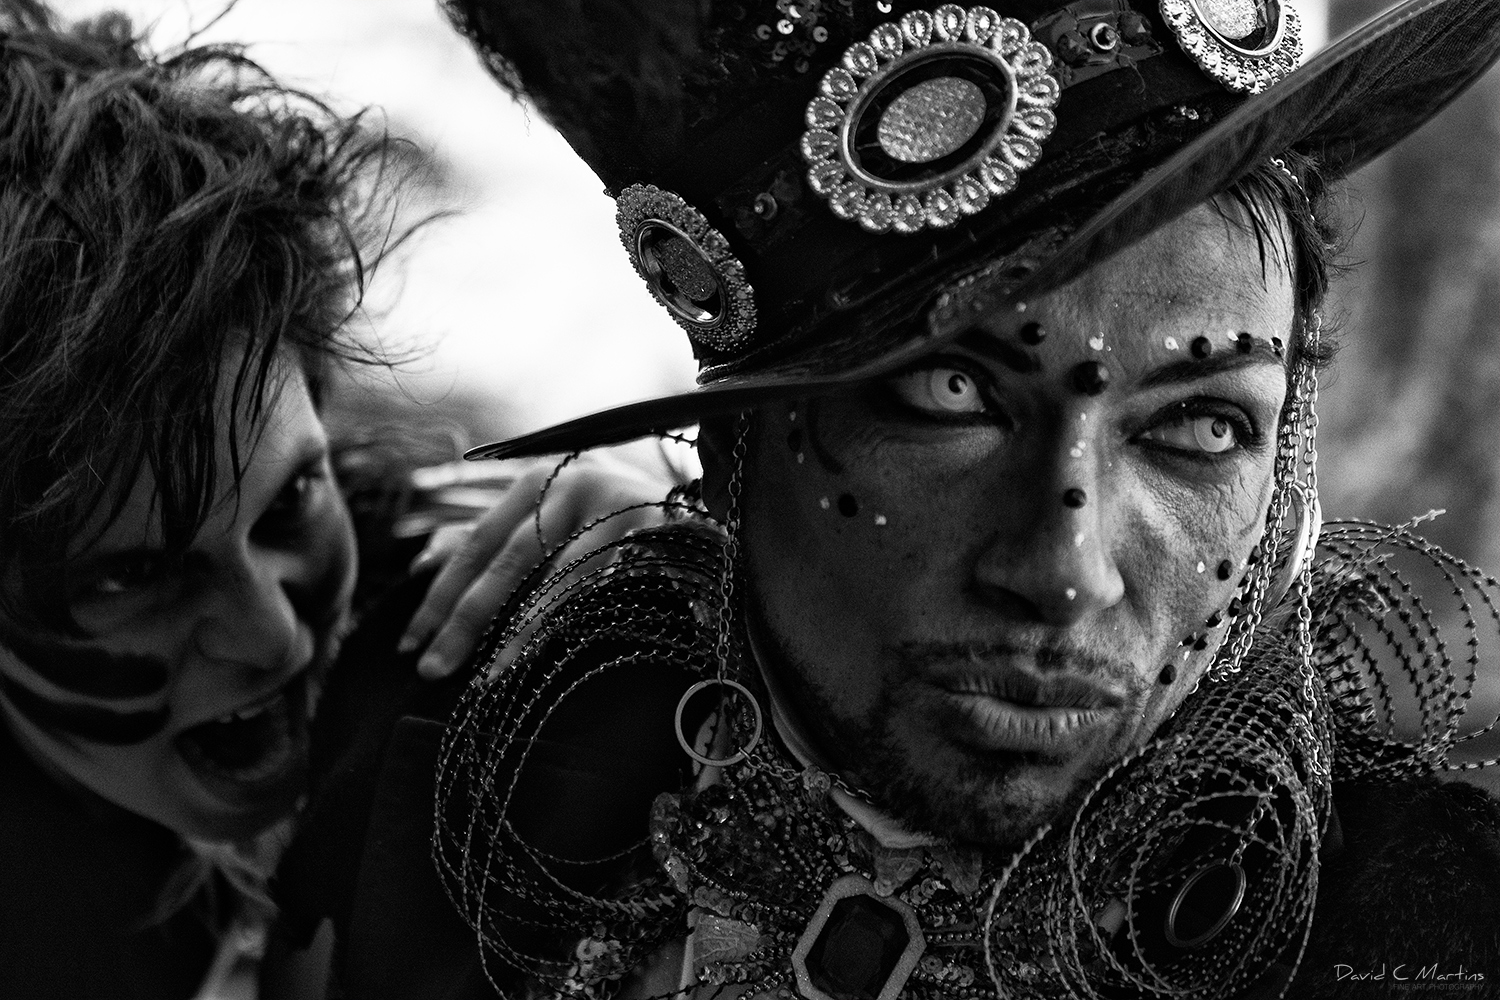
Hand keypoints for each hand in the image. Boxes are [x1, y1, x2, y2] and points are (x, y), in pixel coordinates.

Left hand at [397, 452, 677, 678]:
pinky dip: (568, 619)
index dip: (439, 593)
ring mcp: (614, 504)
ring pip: (552, 576)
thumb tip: (423, 560)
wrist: (707, 514)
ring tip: (485, 678)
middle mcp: (572, 482)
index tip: (409, 641)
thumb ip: (498, 536)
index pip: (476, 541)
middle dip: (462, 617)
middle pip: (506, 558)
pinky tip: (543, 652)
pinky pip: (600, 583)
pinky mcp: (652, 529)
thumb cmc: (618, 523)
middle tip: (429, 669)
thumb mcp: (554, 520)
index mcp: (539, 479)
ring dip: (515, 632)